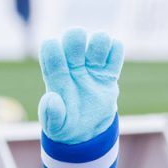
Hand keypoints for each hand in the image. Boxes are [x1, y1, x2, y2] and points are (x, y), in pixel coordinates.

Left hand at [37, 27, 122, 143]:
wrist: (87, 131)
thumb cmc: (66, 126)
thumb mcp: (55, 128)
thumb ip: (51, 115)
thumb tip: (51, 97)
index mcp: (56, 76)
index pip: (50, 48)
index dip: (54, 50)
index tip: (63, 68)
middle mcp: (73, 66)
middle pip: (74, 36)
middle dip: (77, 41)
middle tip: (82, 60)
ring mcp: (92, 67)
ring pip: (98, 38)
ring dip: (100, 44)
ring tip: (98, 62)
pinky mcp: (109, 72)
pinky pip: (116, 48)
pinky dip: (116, 50)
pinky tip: (110, 67)